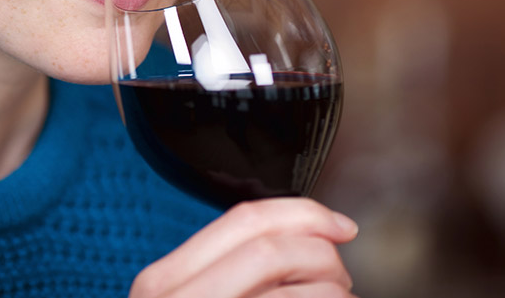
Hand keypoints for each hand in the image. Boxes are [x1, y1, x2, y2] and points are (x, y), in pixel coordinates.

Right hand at [130, 198, 357, 297]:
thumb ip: (223, 273)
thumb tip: (300, 243)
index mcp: (162, 282)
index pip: (243, 221)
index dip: (304, 214)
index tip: (341, 226)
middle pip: (272, 250)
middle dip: (324, 256)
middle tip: (341, 281)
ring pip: (301, 293)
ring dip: (336, 295)